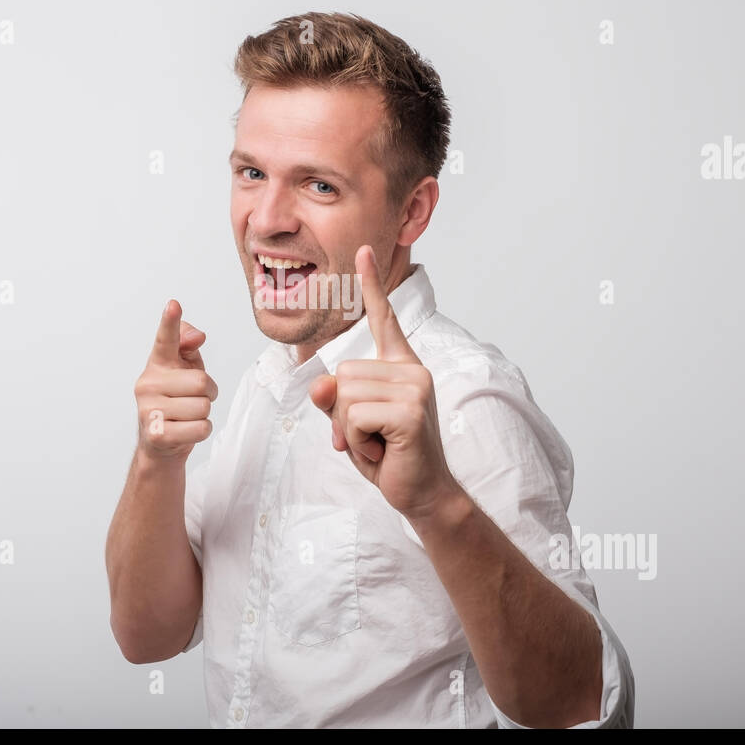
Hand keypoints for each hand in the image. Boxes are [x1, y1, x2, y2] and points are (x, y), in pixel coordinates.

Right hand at [134, 300, 218, 459]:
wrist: (162, 444)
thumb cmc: (178, 400)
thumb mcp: (185, 367)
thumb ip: (190, 344)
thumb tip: (197, 336)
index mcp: (158, 363)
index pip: (166, 338)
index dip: (170, 322)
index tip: (173, 305)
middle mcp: (148, 383)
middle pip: (201, 382)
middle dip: (208, 393)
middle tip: (193, 399)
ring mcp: (149, 409)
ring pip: (203, 406)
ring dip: (204, 414)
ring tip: (187, 416)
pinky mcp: (157, 434)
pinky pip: (200, 428)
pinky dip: (202, 430)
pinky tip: (186, 430)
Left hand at [309, 246, 457, 520]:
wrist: (423, 494)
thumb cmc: (389, 456)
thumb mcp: (351, 423)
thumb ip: (334, 400)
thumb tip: (322, 384)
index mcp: (400, 365)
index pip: (383, 318)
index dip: (371, 284)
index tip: (363, 251)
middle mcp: (411, 369)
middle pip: (342, 373)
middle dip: (342, 413)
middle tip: (372, 435)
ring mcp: (414, 389)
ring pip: (344, 396)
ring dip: (349, 430)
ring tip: (378, 443)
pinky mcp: (409, 412)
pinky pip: (354, 417)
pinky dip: (357, 441)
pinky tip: (383, 452)